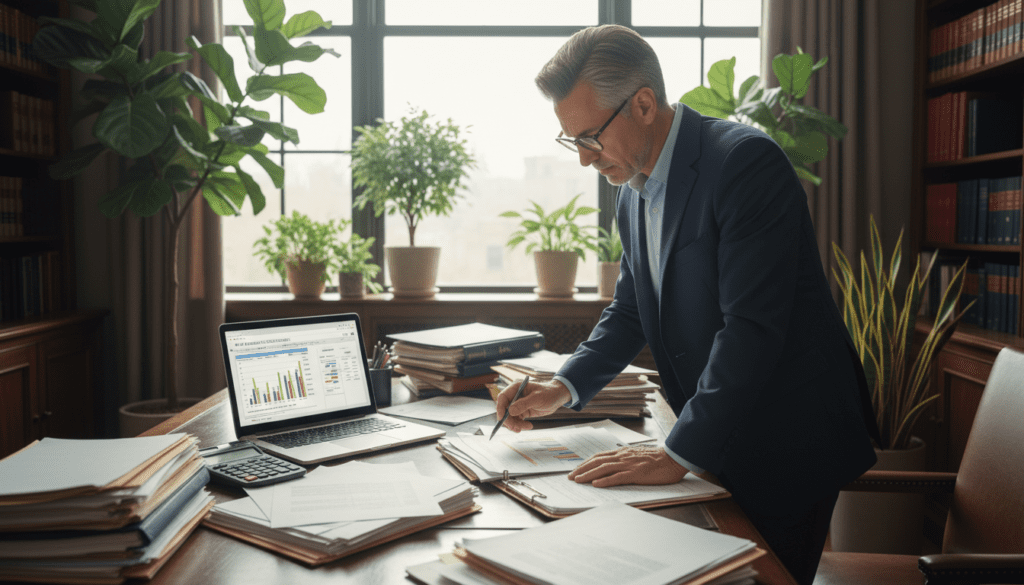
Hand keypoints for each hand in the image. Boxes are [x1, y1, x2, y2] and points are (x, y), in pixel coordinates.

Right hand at [495, 378, 570, 432]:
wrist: (558, 396)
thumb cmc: (549, 393)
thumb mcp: (537, 398)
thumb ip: (524, 404)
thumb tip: (510, 411)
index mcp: (516, 387)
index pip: (502, 397)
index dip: (500, 408)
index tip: (502, 419)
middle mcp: (515, 395)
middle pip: (504, 409)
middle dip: (509, 420)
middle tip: (516, 428)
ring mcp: (518, 404)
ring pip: (510, 416)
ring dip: (515, 424)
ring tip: (526, 427)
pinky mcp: (522, 411)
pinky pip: (516, 419)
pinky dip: (520, 425)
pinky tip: (528, 426)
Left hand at [567, 445, 687, 486]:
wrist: (673, 459)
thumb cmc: (657, 459)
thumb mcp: (637, 456)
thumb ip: (626, 459)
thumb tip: (614, 464)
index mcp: (623, 453)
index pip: (599, 456)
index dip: (586, 463)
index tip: (576, 469)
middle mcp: (623, 457)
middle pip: (597, 461)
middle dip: (582, 469)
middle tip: (570, 477)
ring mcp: (628, 465)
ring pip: (603, 469)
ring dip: (588, 475)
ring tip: (578, 480)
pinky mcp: (636, 474)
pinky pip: (617, 477)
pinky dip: (605, 481)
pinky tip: (596, 484)